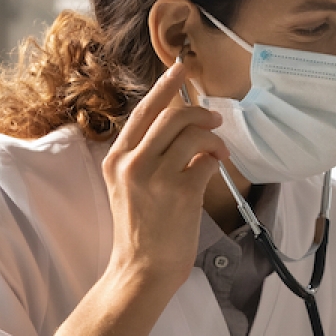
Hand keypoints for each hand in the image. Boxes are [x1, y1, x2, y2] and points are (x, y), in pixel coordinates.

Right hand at [100, 61, 226, 289]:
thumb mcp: (130, 185)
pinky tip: (216, 169)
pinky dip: (216, 161)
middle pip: (172, 116)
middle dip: (200, 113)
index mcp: (116, 158)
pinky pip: (207, 161)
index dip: (165, 87)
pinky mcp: (180, 192)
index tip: (180, 68)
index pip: (143, 111)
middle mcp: (131, 163)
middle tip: (215, 119)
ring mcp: (155, 177)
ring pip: (193, 134)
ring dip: (214, 138)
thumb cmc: (142, 228)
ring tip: (219, 151)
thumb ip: (147, 155)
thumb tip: (183, 126)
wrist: (141, 268)